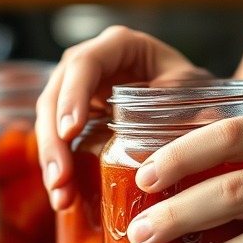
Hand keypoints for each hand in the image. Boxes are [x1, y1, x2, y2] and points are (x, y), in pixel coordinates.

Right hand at [35, 25, 208, 209]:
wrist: (190, 97)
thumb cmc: (189, 83)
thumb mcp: (191, 86)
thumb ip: (186, 103)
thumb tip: (192, 136)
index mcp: (118, 45)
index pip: (84, 64)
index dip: (73, 96)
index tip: (70, 131)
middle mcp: (90, 65)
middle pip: (56, 96)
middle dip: (54, 140)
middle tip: (60, 177)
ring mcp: (79, 92)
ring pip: (50, 122)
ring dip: (52, 160)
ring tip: (61, 197)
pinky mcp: (77, 118)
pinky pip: (59, 142)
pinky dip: (61, 169)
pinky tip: (64, 197)